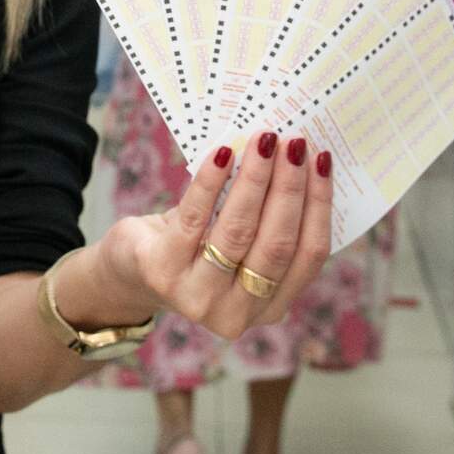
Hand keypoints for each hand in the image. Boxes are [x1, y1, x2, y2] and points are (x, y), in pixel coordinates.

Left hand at [94, 132, 331, 339]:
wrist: (130, 271)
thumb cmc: (194, 247)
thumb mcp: (237, 243)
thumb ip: (265, 218)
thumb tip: (292, 156)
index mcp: (270, 306)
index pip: (309, 255)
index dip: (319, 205)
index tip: (322, 161)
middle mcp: (239, 313)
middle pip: (278, 243)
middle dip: (290, 187)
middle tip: (294, 143)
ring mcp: (199, 298)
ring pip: (238, 231)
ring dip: (255, 179)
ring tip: (263, 140)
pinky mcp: (163, 273)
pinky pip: (195, 218)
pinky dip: (211, 181)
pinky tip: (222, 154)